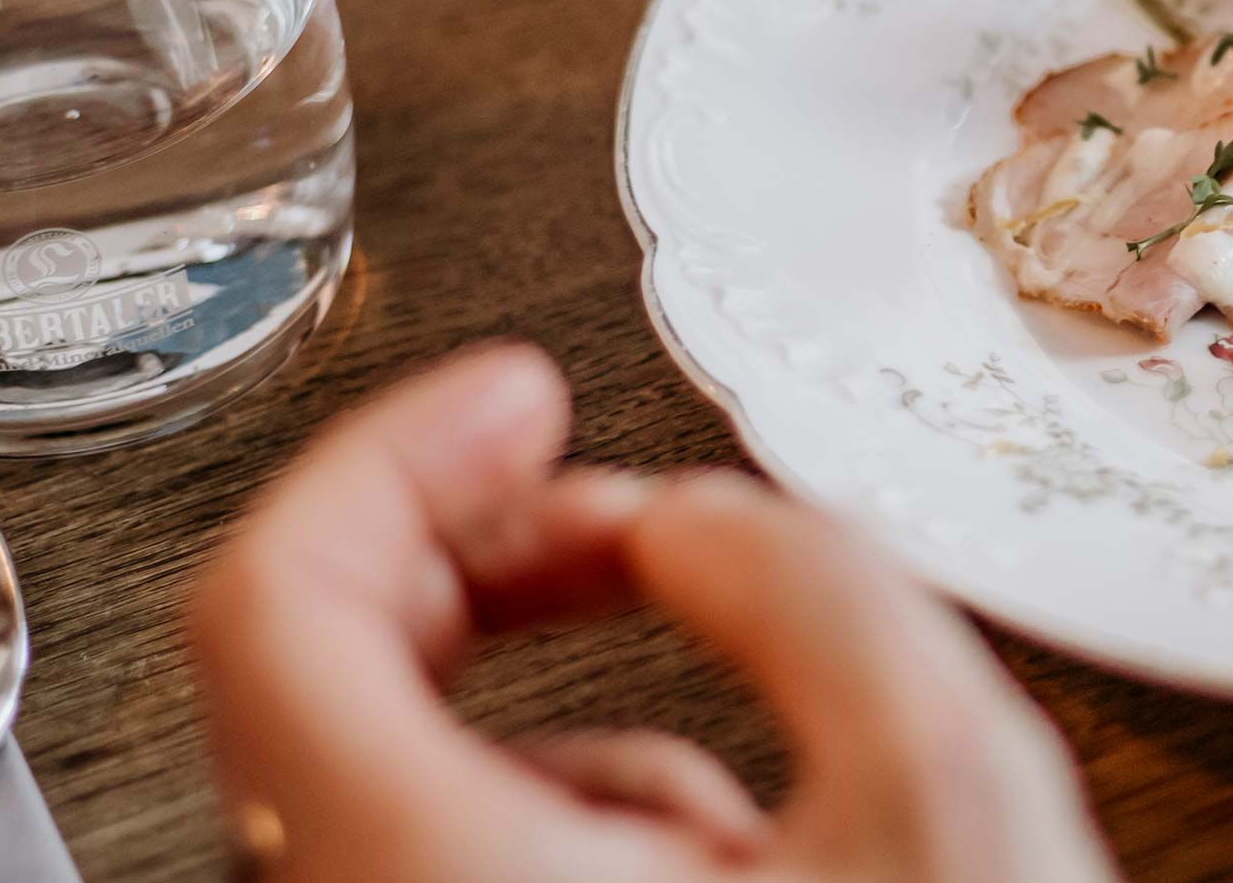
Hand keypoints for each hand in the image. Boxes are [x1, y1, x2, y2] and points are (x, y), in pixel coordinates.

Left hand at [187, 344, 1119, 881]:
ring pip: (401, 806)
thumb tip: (697, 524)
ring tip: (758, 789)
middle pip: (316, 693)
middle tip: (609, 504)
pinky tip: (737, 877)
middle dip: (485, 566)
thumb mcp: (954, 802)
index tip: (516, 397)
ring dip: (560, 726)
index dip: (394, 457)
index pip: (277, 607)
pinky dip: (572, 844)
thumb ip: (808, 591)